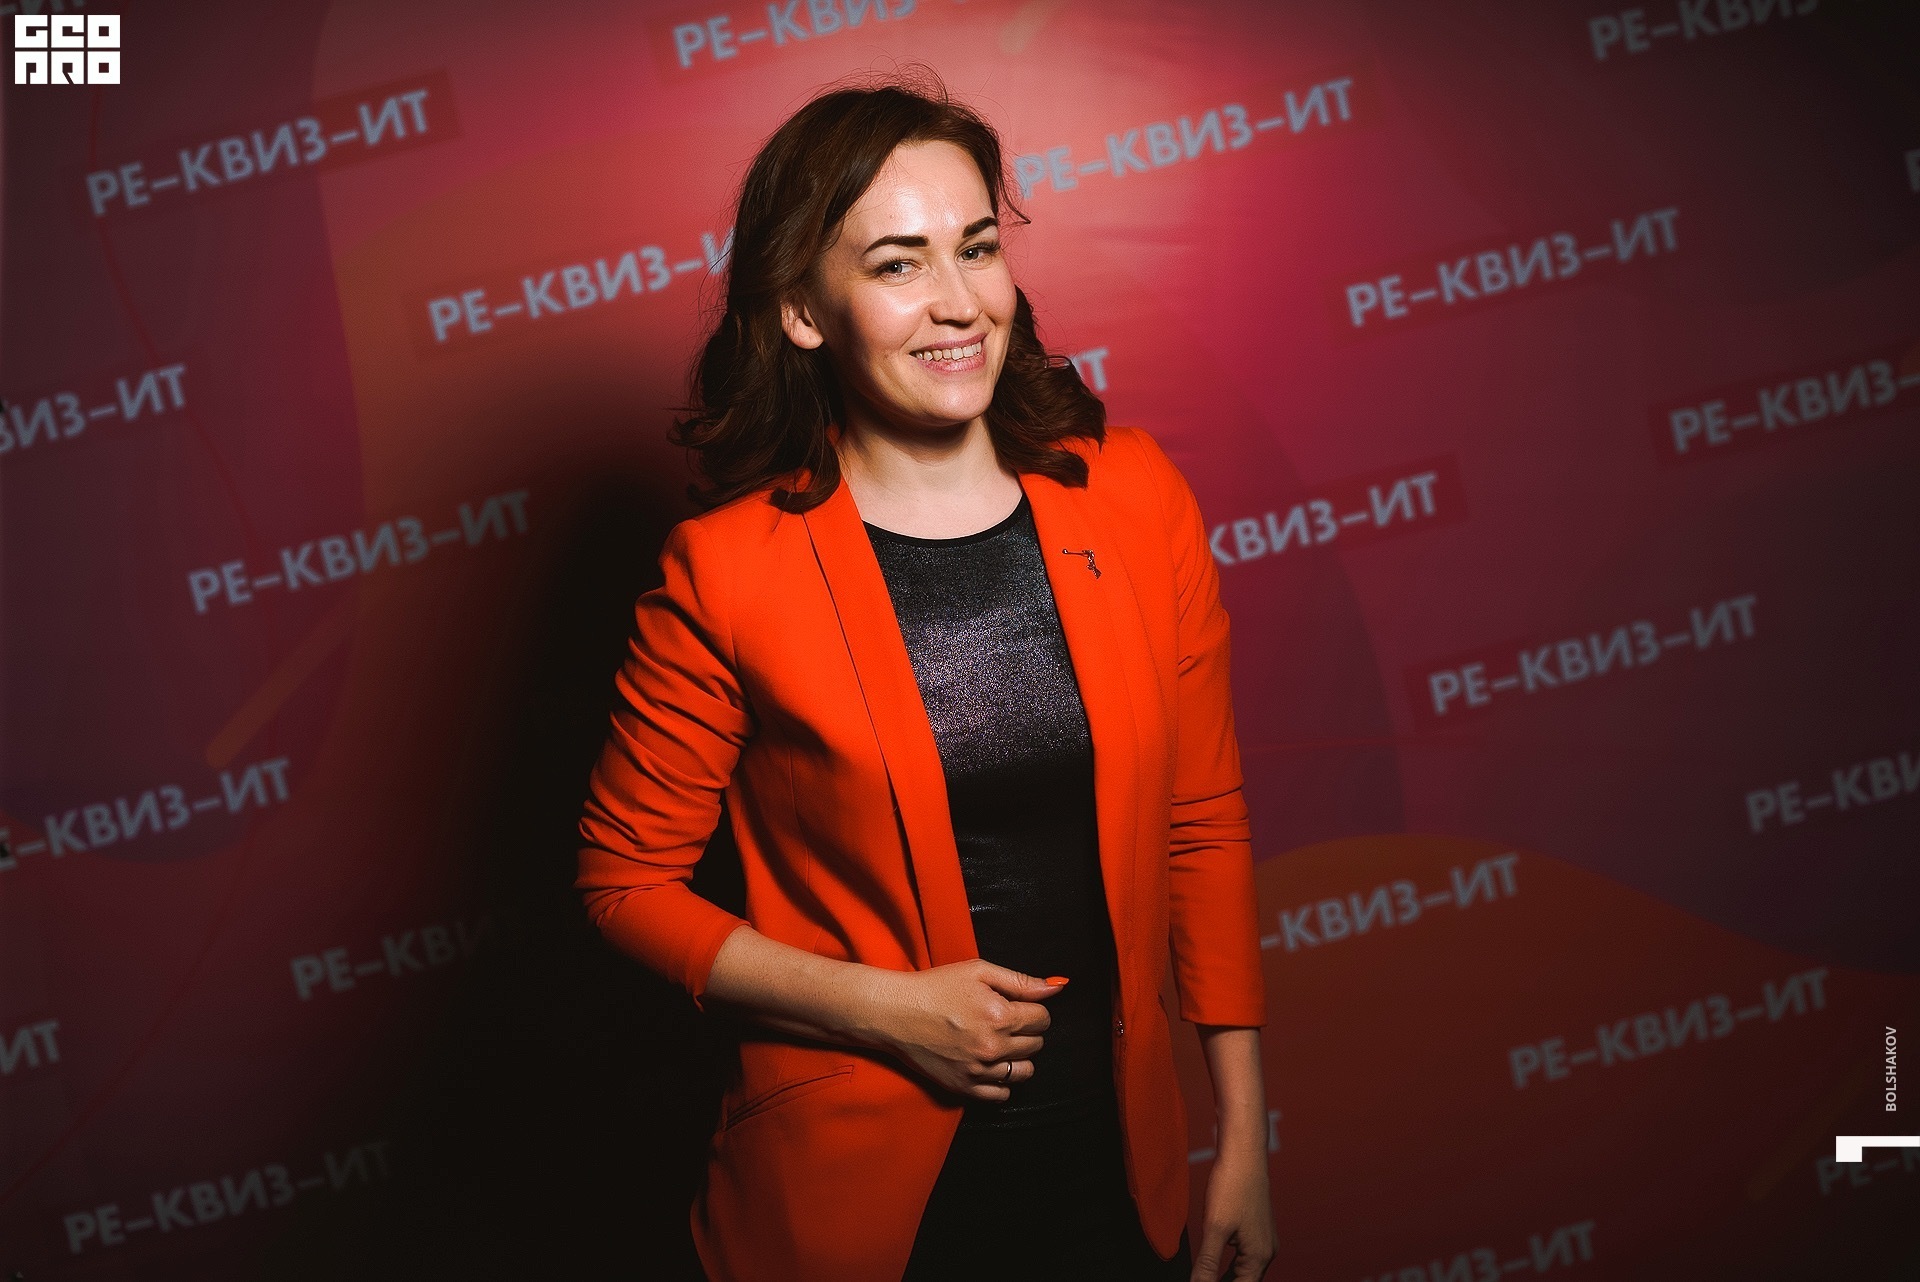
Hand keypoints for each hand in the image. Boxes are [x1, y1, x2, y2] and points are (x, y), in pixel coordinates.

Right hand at [867, 960, 1065, 1100]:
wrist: (895, 1013)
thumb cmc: (934, 987)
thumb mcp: (978, 971)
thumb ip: (1021, 981)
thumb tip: (1056, 988)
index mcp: (999, 1015)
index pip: (1042, 1019)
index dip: (1033, 1009)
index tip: (1017, 1007)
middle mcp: (992, 1046)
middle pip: (1036, 1044)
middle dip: (1026, 1031)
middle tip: (1003, 1021)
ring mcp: (978, 1070)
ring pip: (1024, 1071)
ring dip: (1018, 1056)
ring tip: (998, 1042)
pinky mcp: (964, 1087)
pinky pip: (1002, 1094)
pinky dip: (1001, 1081)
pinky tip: (989, 1063)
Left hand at [1191, 1146, 1274, 1280]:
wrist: (1244, 1154)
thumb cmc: (1232, 1186)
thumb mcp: (1215, 1228)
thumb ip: (1207, 1263)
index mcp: (1259, 1256)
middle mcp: (1266, 1252)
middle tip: (1200, 1281)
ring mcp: (1263, 1241)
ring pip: (1244, 1272)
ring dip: (1226, 1279)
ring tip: (1205, 1278)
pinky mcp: (1256, 1231)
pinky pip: (1244, 1258)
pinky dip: (1230, 1267)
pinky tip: (1214, 1267)